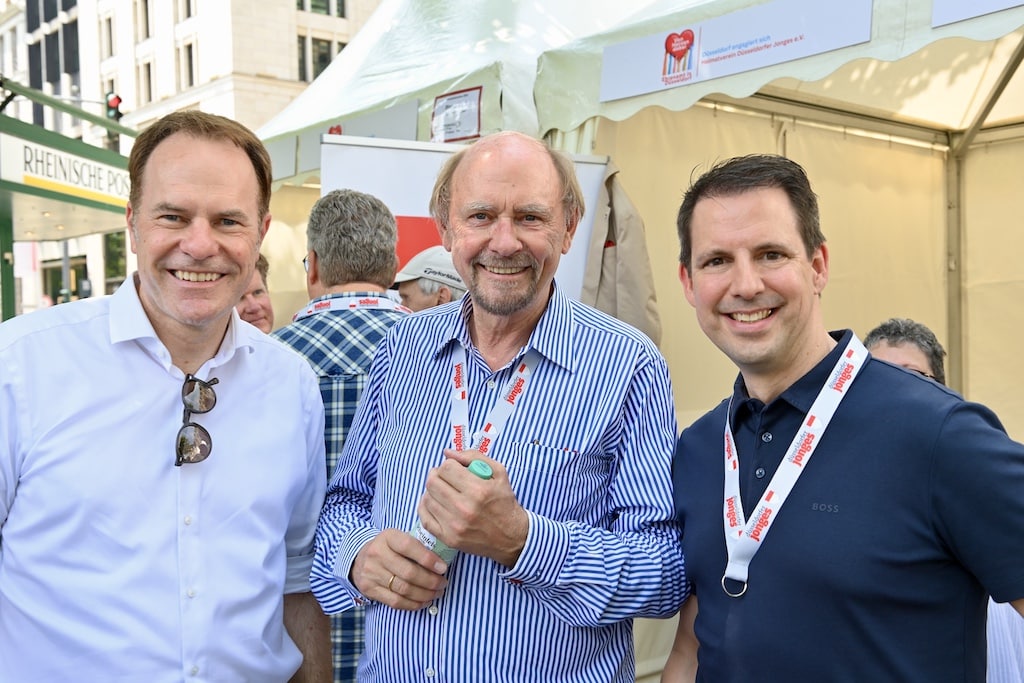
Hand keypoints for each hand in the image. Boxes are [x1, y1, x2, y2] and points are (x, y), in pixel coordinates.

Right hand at [351, 529, 448, 610]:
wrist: (360, 558)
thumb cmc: (389, 548)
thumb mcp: (399, 539)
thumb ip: (416, 546)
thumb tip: (441, 562)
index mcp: (388, 537)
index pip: (409, 547)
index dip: (428, 559)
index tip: (443, 568)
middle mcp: (377, 554)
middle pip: (408, 572)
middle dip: (431, 581)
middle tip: (443, 583)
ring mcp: (371, 572)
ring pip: (404, 589)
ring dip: (425, 594)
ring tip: (437, 593)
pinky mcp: (369, 589)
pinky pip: (395, 601)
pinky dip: (413, 604)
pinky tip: (424, 601)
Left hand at [416, 449, 528, 567]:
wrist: (511, 537)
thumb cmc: (504, 502)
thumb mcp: (499, 473)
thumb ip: (474, 457)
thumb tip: (448, 452)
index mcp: (478, 490)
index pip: (447, 468)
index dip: (449, 464)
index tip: (454, 468)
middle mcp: (465, 508)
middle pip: (433, 482)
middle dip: (437, 475)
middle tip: (444, 477)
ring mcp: (455, 526)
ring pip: (428, 499)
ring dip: (432, 491)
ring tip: (442, 490)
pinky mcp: (449, 538)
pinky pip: (425, 519)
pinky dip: (425, 508)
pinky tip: (434, 503)